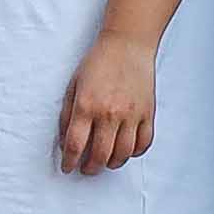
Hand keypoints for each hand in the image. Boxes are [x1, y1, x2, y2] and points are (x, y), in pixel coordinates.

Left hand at [56, 30, 163, 175]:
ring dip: (111, 163)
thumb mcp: (73, 86)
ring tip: (105, 161)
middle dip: (90, 168)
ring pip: (122, 154)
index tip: (67, 167)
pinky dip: (134, 152)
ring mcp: (131, 114)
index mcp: (86, 105)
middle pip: (99, 155)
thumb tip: (65, 141)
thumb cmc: (98, 63)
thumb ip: (67, 115)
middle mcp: (109, 113)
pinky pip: (143, 143)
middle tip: (86, 169)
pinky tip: (125, 150)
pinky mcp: (147, 113)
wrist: (127, 44)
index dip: (69, 162)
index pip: (75, 145)